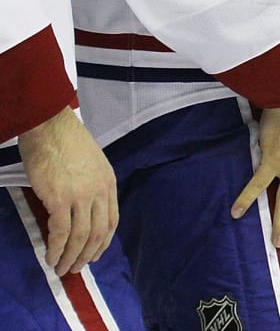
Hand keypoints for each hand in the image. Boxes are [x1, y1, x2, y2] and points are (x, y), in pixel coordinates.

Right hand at [18, 106, 117, 275]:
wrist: (50, 127)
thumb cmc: (67, 143)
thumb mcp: (92, 164)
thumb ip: (92, 186)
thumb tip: (83, 209)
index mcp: (109, 184)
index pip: (112, 221)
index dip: (103, 242)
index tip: (94, 255)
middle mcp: (99, 192)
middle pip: (97, 233)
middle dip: (87, 255)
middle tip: (75, 268)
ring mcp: (80, 196)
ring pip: (80, 237)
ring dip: (70, 257)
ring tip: (61, 269)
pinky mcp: (59, 199)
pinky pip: (60, 232)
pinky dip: (56, 248)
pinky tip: (50, 257)